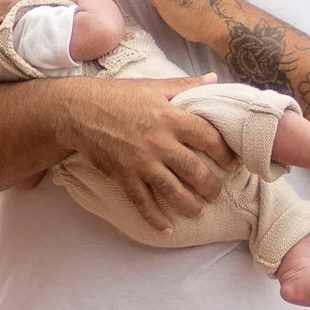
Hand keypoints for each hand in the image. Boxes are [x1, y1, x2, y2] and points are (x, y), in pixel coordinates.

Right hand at [60, 77, 229, 227]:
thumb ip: (185, 85)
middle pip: (195, 171)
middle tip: (216, 192)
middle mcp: (160, 142)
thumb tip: (212, 79)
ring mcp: (142, 163)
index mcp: (171, 117)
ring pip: (174, 192)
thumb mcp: (154, 85)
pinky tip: (167, 229)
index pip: (209, 138)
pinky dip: (155, 219)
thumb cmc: (117, 96)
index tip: (231, 162)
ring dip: (190, 206)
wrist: (77, 111)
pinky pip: (143, 203)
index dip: (225, 153)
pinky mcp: (124, 177)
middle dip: (211, 186)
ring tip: (198, 210)